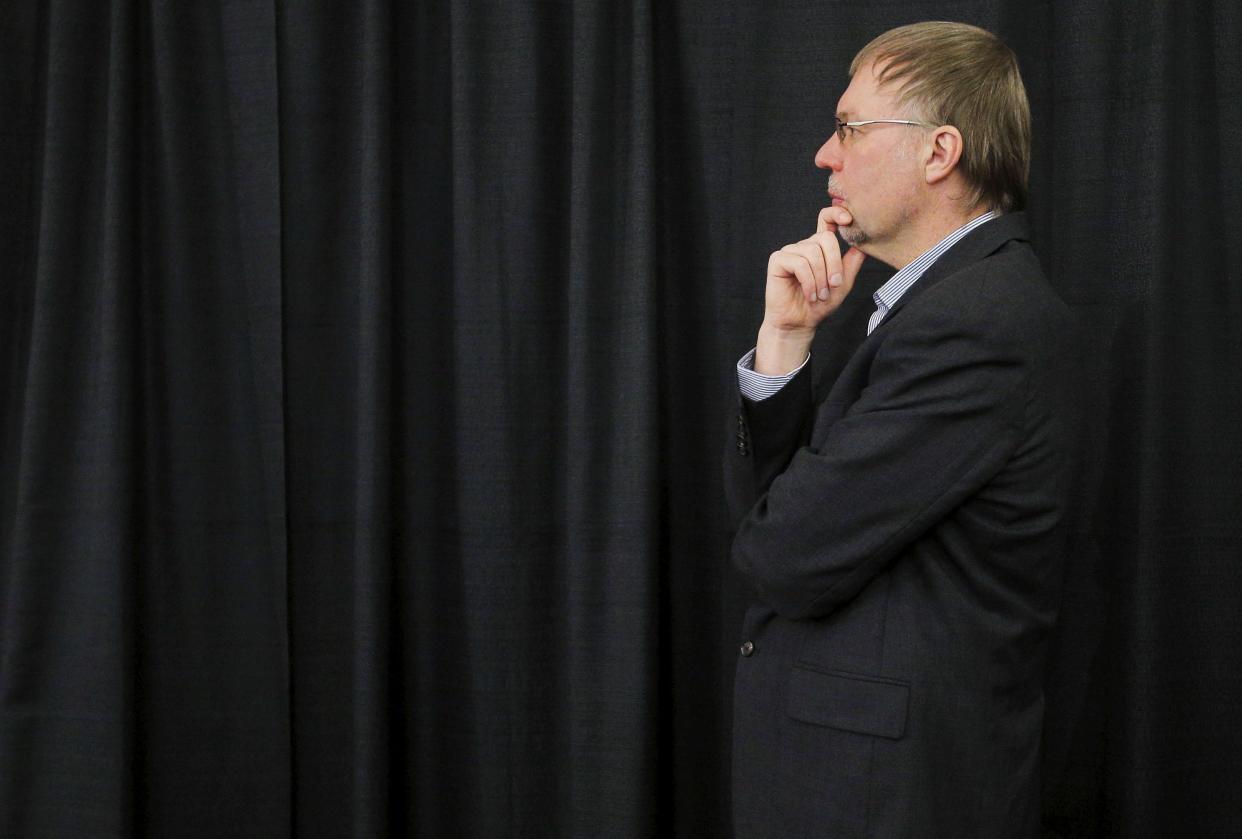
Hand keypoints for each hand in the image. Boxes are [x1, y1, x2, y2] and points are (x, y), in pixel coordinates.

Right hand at [753, 207, 866, 374]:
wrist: (799, 323)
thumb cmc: (820, 305)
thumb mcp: (843, 283)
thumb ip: (852, 262)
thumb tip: (863, 243)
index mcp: (820, 247)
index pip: (826, 219)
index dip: (836, 213)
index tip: (848, 219)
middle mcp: (804, 245)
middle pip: (825, 238)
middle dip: (834, 264)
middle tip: (833, 285)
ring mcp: (790, 251)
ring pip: (813, 252)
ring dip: (820, 278)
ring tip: (820, 295)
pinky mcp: (778, 260)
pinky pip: (799, 263)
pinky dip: (809, 282)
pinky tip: (810, 295)